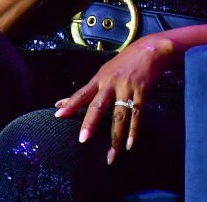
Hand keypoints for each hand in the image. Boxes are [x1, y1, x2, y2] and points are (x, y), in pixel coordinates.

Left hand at [53, 36, 174, 164]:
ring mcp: (126, 89)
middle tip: (83, 140)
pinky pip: (137, 115)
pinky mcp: (141, 93)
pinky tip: (129, 145)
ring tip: (111, 156)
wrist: (148, 51)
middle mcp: (111, 84)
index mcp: (99, 79)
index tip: (58, 115)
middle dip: (90, 123)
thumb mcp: (103, 73)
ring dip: (115, 138)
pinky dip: (133, 131)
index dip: (70, 104)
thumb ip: (86, 90)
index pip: (82, 93)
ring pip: (119, 116)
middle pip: (98, 105)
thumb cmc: (123, 64)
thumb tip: (60, 103)